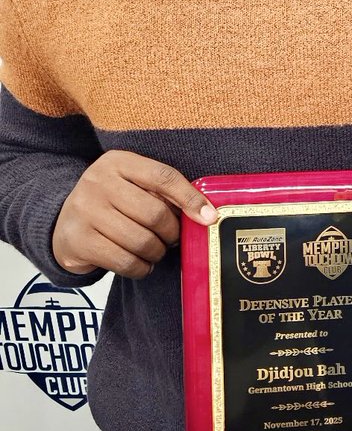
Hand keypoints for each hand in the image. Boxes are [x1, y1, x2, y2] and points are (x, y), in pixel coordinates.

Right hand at [52, 150, 216, 277]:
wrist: (63, 222)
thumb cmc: (112, 203)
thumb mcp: (133, 186)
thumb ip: (164, 193)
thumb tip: (205, 214)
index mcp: (118, 162)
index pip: (164, 177)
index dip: (190, 198)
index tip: (209, 217)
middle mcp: (98, 182)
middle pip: (155, 213)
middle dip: (172, 232)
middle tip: (173, 238)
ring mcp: (85, 211)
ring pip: (142, 241)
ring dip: (157, 252)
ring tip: (156, 250)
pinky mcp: (78, 241)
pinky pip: (124, 261)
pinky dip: (141, 267)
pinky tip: (141, 263)